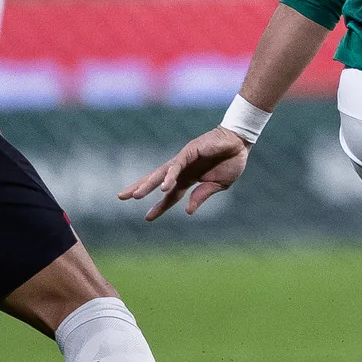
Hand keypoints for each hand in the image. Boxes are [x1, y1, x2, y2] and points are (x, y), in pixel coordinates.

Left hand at [118, 127, 249, 220]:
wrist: (240, 144)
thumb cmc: (231, 161)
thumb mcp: (217, 185)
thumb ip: (201, 196)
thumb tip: (187, 211)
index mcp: (189, 178)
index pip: (170, 195)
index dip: (159, 206)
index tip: (147, 217)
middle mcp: (182, 169)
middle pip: (156, 180)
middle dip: (139, 188)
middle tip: (121, 197)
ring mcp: (184, 160)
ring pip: (161, 173)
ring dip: (148, 184)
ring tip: (135, 195)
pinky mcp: (189, 151)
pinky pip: (176, 166)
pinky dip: (169, 177)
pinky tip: (163, 187)